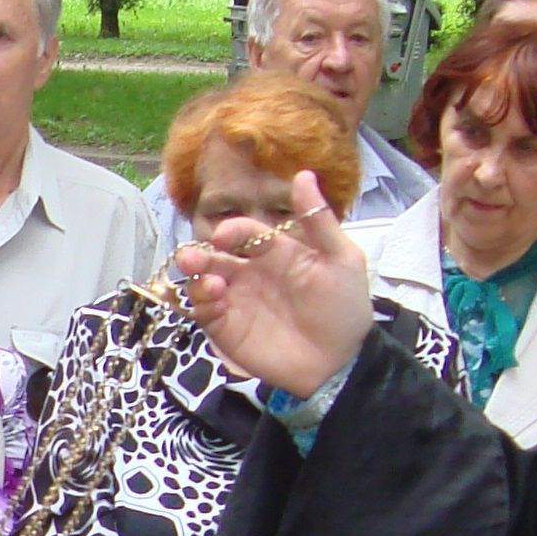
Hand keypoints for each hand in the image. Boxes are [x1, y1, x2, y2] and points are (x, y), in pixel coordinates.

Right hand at [176, 173, 375, 397]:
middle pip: (214, 257)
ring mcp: (235, 301)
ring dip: (195, 279)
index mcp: (274, 252)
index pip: (244, 233)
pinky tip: (214, 302)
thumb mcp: (341, 259)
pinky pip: (203, 312)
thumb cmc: (344, 308)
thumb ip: (319, 220)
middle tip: (191, 258)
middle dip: (199, 254)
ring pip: (201, 282)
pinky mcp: (226, 330)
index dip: (233, 231)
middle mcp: (249, 273)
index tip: (225, 237)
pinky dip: (200, 304)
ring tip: (207, 285)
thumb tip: (303, 174)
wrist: (340, 361)